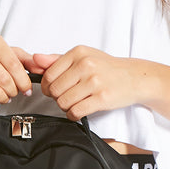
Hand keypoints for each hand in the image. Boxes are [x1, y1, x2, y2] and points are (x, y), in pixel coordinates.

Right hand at [0, 33, 36, 111]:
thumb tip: (41, 68)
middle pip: (4, 78)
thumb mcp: (10, 55)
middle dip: (14, 90)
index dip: (24, 81)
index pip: (14, 64)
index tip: (27, 89)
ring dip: (3, 98)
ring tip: (5, 96)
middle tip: (15, 92)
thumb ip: (28, 60)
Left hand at [30, 46, 144, 120]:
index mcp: (78, 53)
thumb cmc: (107, 68)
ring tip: (75, 103)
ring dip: (65, 107)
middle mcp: (86, 65)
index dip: (47, 86)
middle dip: (56, 97)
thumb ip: (57, 59)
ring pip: (63, 102)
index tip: (53, 89)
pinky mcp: (102, 98)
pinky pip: (76, 112)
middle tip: (67, 97)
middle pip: (54, 90)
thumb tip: (35, 59)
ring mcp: (95, 82)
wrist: (135, 77)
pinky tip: (79, 111)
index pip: (48, 74)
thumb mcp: (83, 57)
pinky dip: (73, 115)